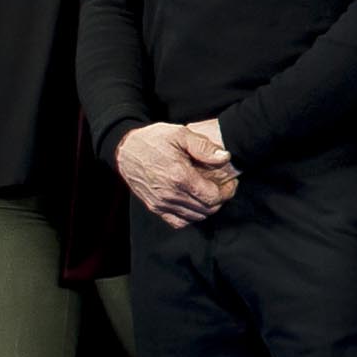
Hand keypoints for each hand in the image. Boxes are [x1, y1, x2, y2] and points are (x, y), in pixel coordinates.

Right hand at [117, 121, 237, 229]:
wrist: (125, 149)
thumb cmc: (153, 140)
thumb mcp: (181, 134)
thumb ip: (205, 147)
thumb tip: (225, 158)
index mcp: (179, 176)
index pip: (213, 197)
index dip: (227, 191)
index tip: (231, 183)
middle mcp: (170, 194)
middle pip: (207, 209)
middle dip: (221, 199)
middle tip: (224, 187)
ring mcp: (161, 203)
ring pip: (195, 217)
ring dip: (208, 208)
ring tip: (210, 193)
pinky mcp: (154, 207)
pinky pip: (178, 222)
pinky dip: (191, 216)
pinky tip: (195, 203)